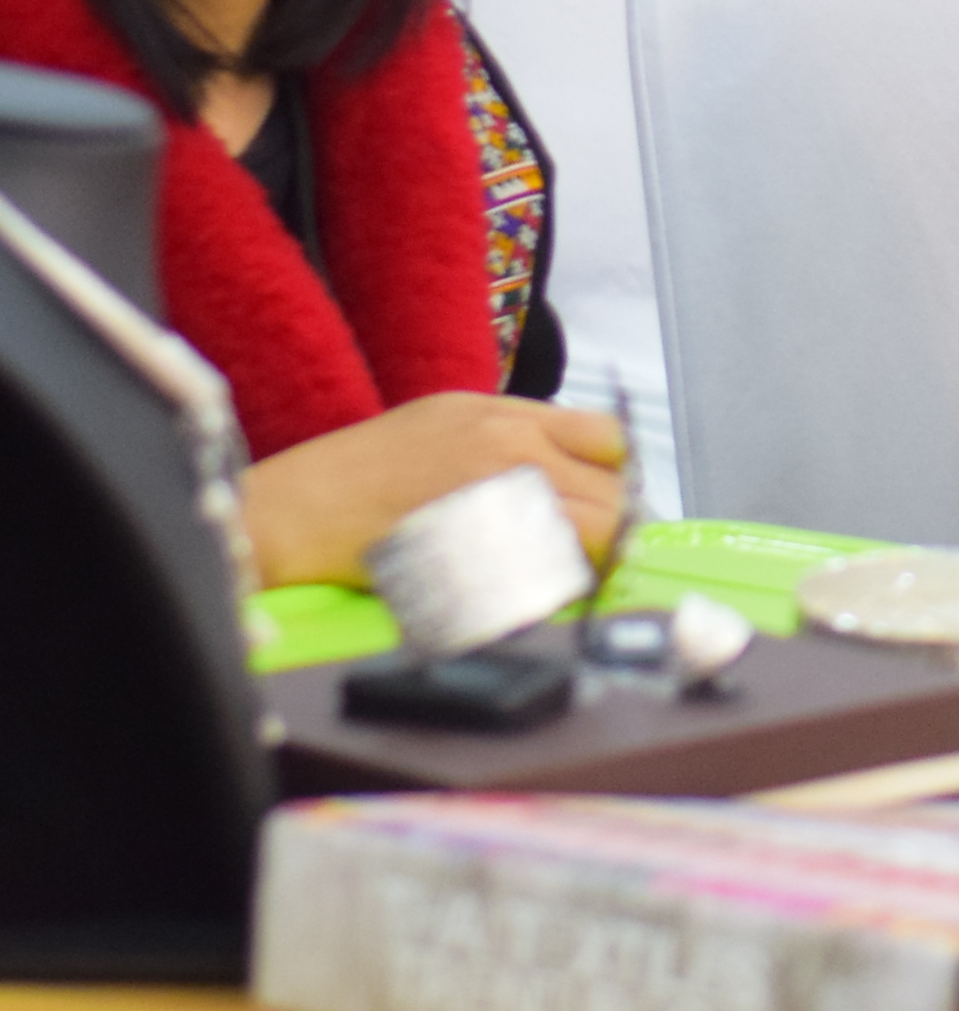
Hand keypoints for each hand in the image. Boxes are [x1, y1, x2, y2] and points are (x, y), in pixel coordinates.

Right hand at [239, 394, 630, 590]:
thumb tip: (570, 468)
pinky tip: (526, 593)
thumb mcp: (445, 422)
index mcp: (504, 417)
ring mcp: (496, 505)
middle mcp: (510, 453)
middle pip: (612, 497)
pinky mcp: (479, 558)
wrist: (291, 513)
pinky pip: (548, 580)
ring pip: (591, 542)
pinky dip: (551, 590)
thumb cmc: (358, 472)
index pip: (609, 440)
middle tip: (593, 553)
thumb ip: (514, 435)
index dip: (615, 476)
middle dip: (611, 528)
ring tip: (561, 575)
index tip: (607, 500)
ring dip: (589, 562)